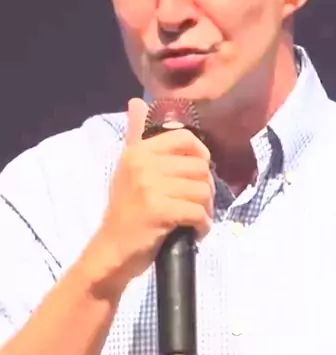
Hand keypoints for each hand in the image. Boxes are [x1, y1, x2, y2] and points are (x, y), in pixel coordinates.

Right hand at [92, 97, 213, 291]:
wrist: (111, 252)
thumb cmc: (125, 213)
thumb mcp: (128, 170)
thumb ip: (136, 136)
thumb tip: (136, 102)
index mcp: (138, 152)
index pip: (185, 139)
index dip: (201, 156)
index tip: (198, 175)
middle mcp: (143, 164)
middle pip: (199, 167)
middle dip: (205, 189)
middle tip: (196, 205)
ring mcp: (150, 187)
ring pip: (202, 190)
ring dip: (206, 209)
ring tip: (194, 219)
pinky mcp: (159, 211)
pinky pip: (198, 211)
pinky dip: (202, 225)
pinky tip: (194, 232)